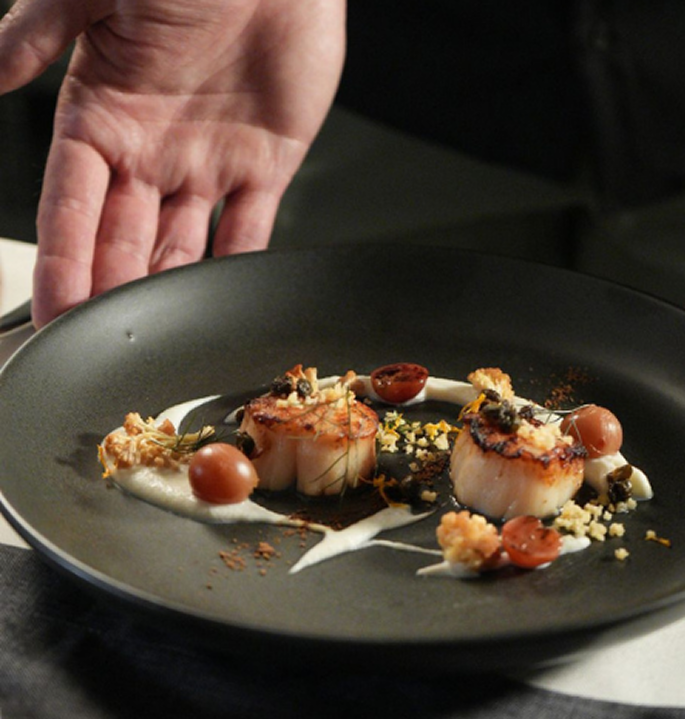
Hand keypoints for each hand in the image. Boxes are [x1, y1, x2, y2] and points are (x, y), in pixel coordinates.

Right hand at [0, 0, 345, 326]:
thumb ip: (35, 30)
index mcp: (103, 115)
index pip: (71, 205)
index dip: (61, 260)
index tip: (54, 309)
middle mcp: (153, 151)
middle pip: (123, 239)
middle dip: (110, 291)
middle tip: (100, 340)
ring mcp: (210, 163)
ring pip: (180, 245)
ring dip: (164, 289)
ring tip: (151, 334)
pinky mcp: (267, 165)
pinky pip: (249, 228)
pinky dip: (236, 264)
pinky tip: (217, 298)